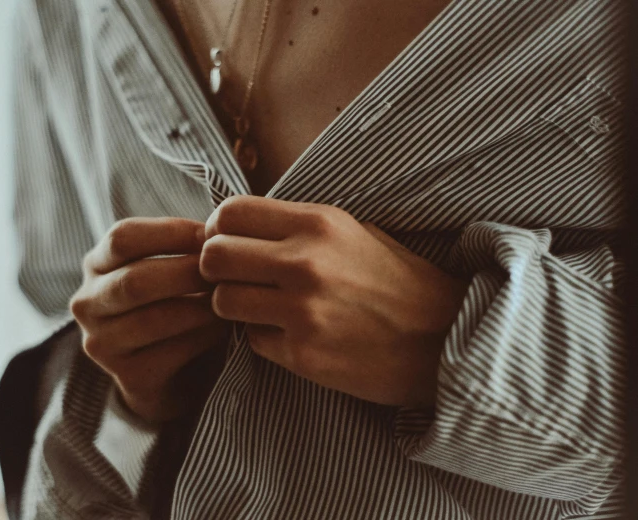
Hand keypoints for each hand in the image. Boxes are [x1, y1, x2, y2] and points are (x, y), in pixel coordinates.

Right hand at [70, 217, 228, 422]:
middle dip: (186, 272)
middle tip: (226, 270)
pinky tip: (225, 328)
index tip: (211, 234)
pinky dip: (204, 336)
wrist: (165, 374)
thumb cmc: (172, 303)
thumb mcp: (165, 268)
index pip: (122, 238)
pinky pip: (171, 352)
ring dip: (200, 307)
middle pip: (135, 280)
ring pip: (153, 320)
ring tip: (230, 298)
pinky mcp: (128, 376)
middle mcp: (88, 303)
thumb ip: (181, 248)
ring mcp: (102, 343)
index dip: (170, 232)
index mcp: (96, 265)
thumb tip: (221, 229)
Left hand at [199, 196, 467, 407]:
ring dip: (232, 305)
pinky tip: (290, 334)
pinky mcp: (303, 355)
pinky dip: (262, 337)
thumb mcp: (353, 231)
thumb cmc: (397, 281)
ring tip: (258, 306)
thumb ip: (295, 225)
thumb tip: (236, 225)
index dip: (217, 227)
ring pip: (222, 301)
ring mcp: (302, 312)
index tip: (224, 239)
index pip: (231, 213)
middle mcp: (306, 263)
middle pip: (213, 256)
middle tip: (228, 276)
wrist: (444, 338)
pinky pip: (252, 340)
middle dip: (212, 267)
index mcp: (319, 223)